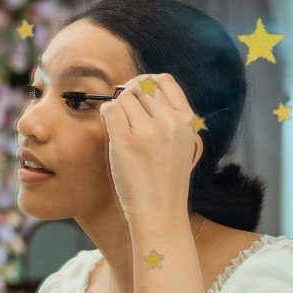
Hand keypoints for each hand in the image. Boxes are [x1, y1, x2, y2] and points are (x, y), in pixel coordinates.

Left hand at [99, 73, 201, 221]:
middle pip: (140, 87)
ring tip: (117, 128)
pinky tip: (107, 127)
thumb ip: (167, 119)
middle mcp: (170, 122)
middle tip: (120, 112)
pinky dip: (105, 114)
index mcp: (186, 120)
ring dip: (115, 108)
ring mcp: (148, 131)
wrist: (161, 211)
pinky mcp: (126, 142)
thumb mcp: (179, 144)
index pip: (164, 81)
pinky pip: (110, 111)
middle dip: (126, 95)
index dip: (144, 82)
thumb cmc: (165, 180)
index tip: (134, 93)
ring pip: (123, 98)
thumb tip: (138, 92)